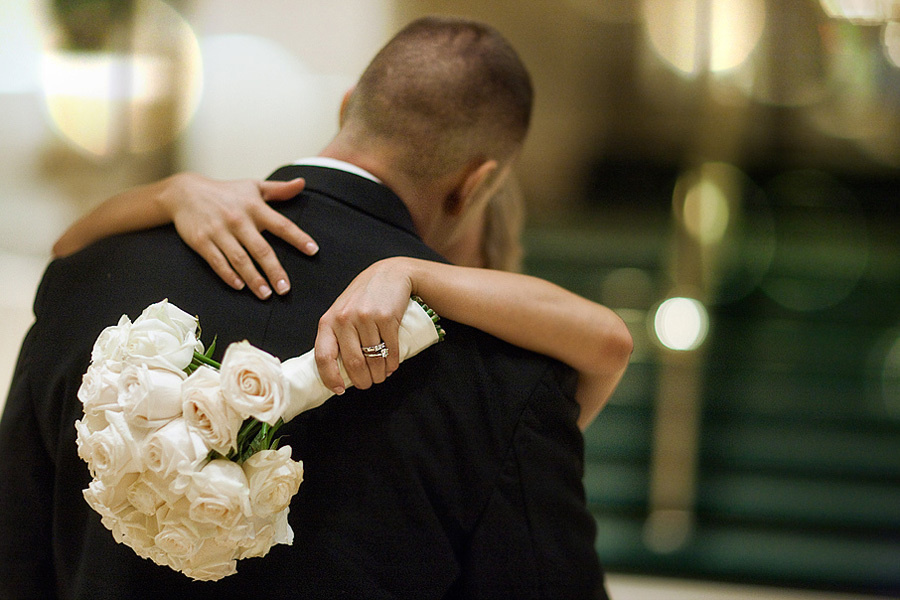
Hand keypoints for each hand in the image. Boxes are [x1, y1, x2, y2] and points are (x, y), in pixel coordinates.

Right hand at [160, 173, 316, 299]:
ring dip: (254, 279)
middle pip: (261, 250)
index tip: (313, 251)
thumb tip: (302, 183)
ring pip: (240, 260)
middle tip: (285, 290)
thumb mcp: (252, 186)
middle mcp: (238, 220)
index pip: (281, 225)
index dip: (298, 238)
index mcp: (254, 207)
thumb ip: (279, 190)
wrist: (184, 192)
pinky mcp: (201, 241)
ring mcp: (219, 232)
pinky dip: (228, 275)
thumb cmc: (226, 192)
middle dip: (274, 271)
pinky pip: (217, 262)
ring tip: (266, 294)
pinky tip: (240, 287)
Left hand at [315, 258, 412, 393]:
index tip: (339, 389)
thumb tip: (339, 370)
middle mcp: (344, 319)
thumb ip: (338, 335)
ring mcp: (366, 317)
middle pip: (353, 362)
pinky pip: (390, 349)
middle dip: (362, 380)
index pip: (323, 356)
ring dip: (379, 374)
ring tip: (381, 376)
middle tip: (368, 384)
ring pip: (373, 358)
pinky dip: (391, 363)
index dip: (330, 377)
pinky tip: (391, 366)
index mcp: (328, 321)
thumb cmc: (364, 297)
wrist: (390, 274)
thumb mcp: (343, 312)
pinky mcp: (387, 317)